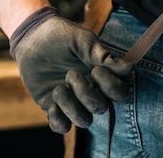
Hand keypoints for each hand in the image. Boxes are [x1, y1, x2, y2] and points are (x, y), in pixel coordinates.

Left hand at [9, 7, 132, 132]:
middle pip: (101, 108)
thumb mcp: (83, 41)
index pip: (120, 93)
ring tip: (59, 88)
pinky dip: (58, 117)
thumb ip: (103, 56)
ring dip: (71, 106)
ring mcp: (73, 101)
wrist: (33, 36)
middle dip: (86, 92)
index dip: (111, 86)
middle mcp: (91, 91)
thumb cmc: (62, 35)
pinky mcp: (54, 107)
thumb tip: (129, 68)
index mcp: (102, 75)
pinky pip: (61, 126)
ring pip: (84, 121)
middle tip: (71, 72)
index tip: (96, 69)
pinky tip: (52, 99)